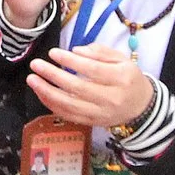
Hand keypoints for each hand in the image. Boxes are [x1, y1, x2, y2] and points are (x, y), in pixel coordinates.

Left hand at [28, 42, 155, 129]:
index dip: (70, 61)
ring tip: (32, 80)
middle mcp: (111, 98)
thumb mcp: (122, 59)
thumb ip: (100, 52)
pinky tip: (41, 93)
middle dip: (53, 76)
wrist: (141, 107)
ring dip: (47, 92)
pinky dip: (52, 105)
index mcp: (121, 78)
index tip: (53, 53)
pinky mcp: (92, 123)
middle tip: (36, 65)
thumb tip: (75, 51)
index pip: (92, 70)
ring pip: (70, 105)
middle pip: (77, 88)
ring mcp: (101, 114)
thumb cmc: (129, 78)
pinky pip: (68, 116)